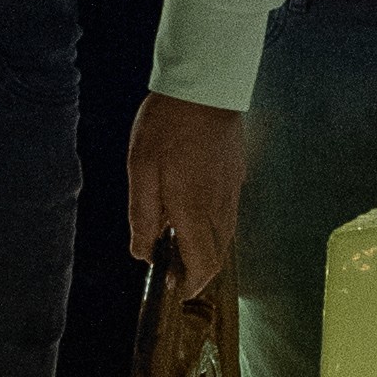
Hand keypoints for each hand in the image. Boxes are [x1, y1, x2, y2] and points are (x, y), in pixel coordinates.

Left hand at [126, 93, 247, 294]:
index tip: (176, 289)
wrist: (204, 87)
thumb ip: (142, 216)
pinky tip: (193, 211)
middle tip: (174, 270)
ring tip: (179, 243)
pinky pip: (228, 214)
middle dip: (198, 272)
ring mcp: (231, 190)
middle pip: (217, 256)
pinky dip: (212, 227)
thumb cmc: (167, 125)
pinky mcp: (235, 175)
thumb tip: (142, 252)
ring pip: (224, 236)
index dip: (191, 284)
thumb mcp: (140, 170)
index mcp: (193, 209)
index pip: (202, 264)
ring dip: (205, 250)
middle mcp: (218, 206)